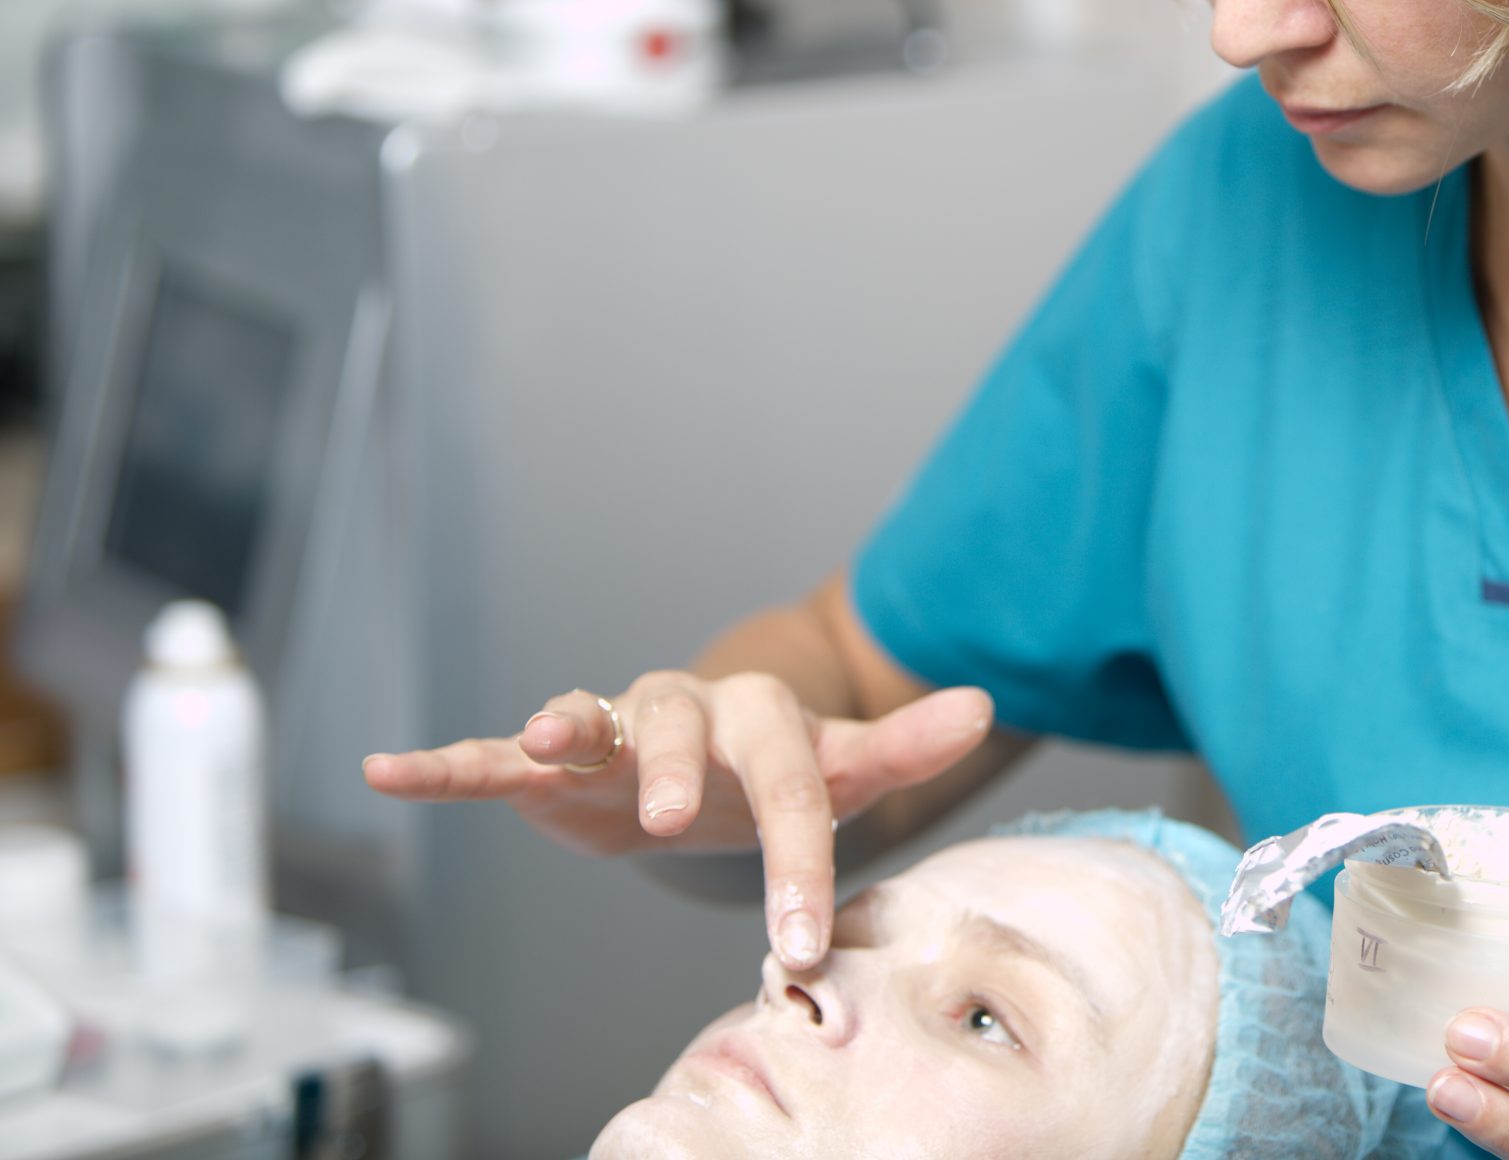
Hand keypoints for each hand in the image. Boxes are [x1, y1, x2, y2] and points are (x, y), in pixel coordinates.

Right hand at [361, 673, 992, 969]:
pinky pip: (490, 757)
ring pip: (588, 720)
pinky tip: (386, 771)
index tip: (802, 940)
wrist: (709, 767)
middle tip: (671, 819)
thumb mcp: (844, 768)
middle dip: (676, 773)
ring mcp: (610, 729)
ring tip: (540, 738)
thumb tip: (986, 702)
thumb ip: (907, 745)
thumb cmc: (780, 771)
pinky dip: (444, 764)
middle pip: (682, 731)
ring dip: (563, 726)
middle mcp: (683, 711)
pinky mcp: (548, 763)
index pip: (789, 786)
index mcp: (762, 720)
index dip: (798, 859)